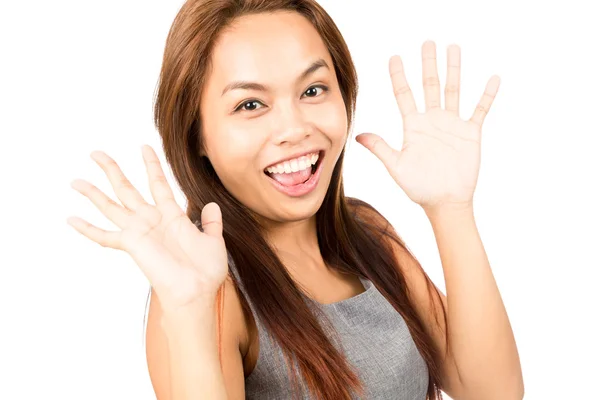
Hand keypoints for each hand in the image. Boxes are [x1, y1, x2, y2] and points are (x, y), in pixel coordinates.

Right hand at [67, 145, 227, 310]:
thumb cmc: (206, 271)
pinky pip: (105, 236)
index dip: (151, 165)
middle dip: (112, 170)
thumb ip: (212, 223)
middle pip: (127, 188)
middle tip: (96, 153)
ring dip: (94, 193)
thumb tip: (213, 205)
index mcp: (172, 216)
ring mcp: (139, 232)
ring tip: (76, 180)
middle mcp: (151, 221)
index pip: (158, 183)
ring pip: (111, 206)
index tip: (144, 146)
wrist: (196, 291)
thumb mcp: (214, 241)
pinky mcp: (131, 244)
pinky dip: (87, 229)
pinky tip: (71, 219)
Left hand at [356, 41, 499, 212]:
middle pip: (429, 85)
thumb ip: (381, 149)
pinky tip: (491, 78)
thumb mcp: (397, 167)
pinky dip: (486, 96)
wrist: (444, 202)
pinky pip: (479, 110)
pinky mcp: (470, 133)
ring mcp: (452, 125)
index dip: (398, 76)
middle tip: (427, 42)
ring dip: (454, 70)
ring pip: (453, 90)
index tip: (394, 57)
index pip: (404, 94)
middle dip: (428, 64)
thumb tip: (358, 136)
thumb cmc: (419, 188)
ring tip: (454, 48)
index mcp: (413, 126)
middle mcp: (432, 120)